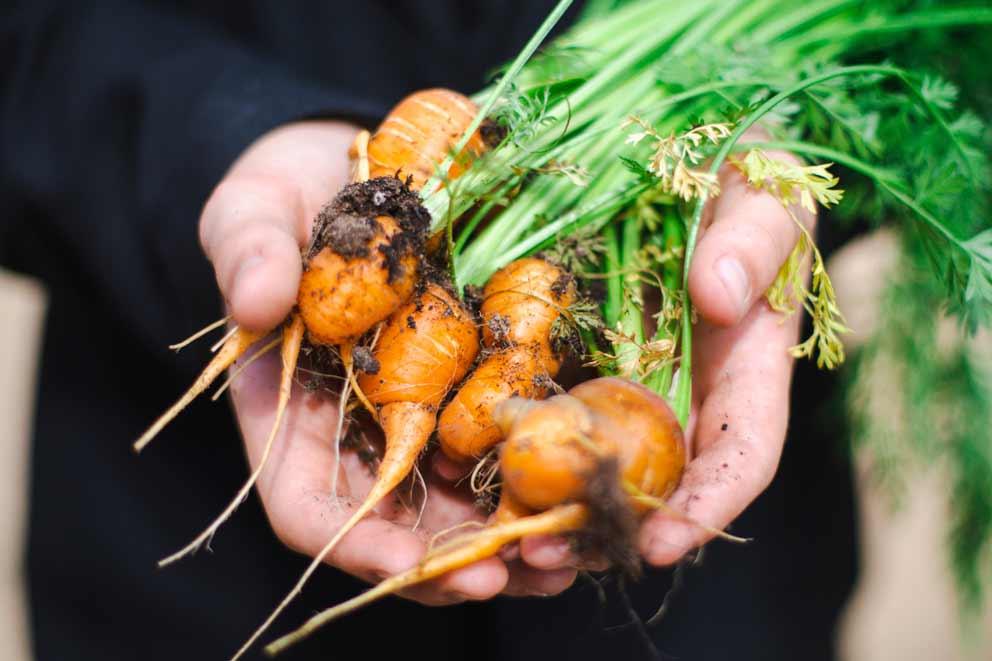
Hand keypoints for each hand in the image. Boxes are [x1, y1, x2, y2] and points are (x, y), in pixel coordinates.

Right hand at [199, 120, 575, 603]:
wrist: (364, 172)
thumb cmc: (292, 195)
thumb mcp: (255, 208)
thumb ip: (246, 248)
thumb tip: (252, 301)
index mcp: (289, 413)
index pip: (307, 505)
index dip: (354, 543)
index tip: (407, 565)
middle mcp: (358, 433)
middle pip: (397, 529)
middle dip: (449, 563)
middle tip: (511, 574)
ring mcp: (422, 417)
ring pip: (461, 505)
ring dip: (508, 541)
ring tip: (565, 554)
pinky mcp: (476, 389)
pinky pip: (508, 449)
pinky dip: (540, 479)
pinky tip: (584, 489)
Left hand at [518, 149, 809, 570]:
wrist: (692, 163)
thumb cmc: (747, 183)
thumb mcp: (765, 196)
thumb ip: (754, 241)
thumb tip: (720, 297)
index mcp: (748, 367)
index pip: (742, 452)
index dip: (708, 504)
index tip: (666, 543)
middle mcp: (691, 393)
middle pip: (661, 484)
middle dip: (609, 528)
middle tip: (551, 557)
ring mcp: (633, 383)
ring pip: (602, 465)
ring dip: (557, 509)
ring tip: (507, 540)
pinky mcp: (584, 363)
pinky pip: (556, 418)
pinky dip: (526, 454)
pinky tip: (478, 474)